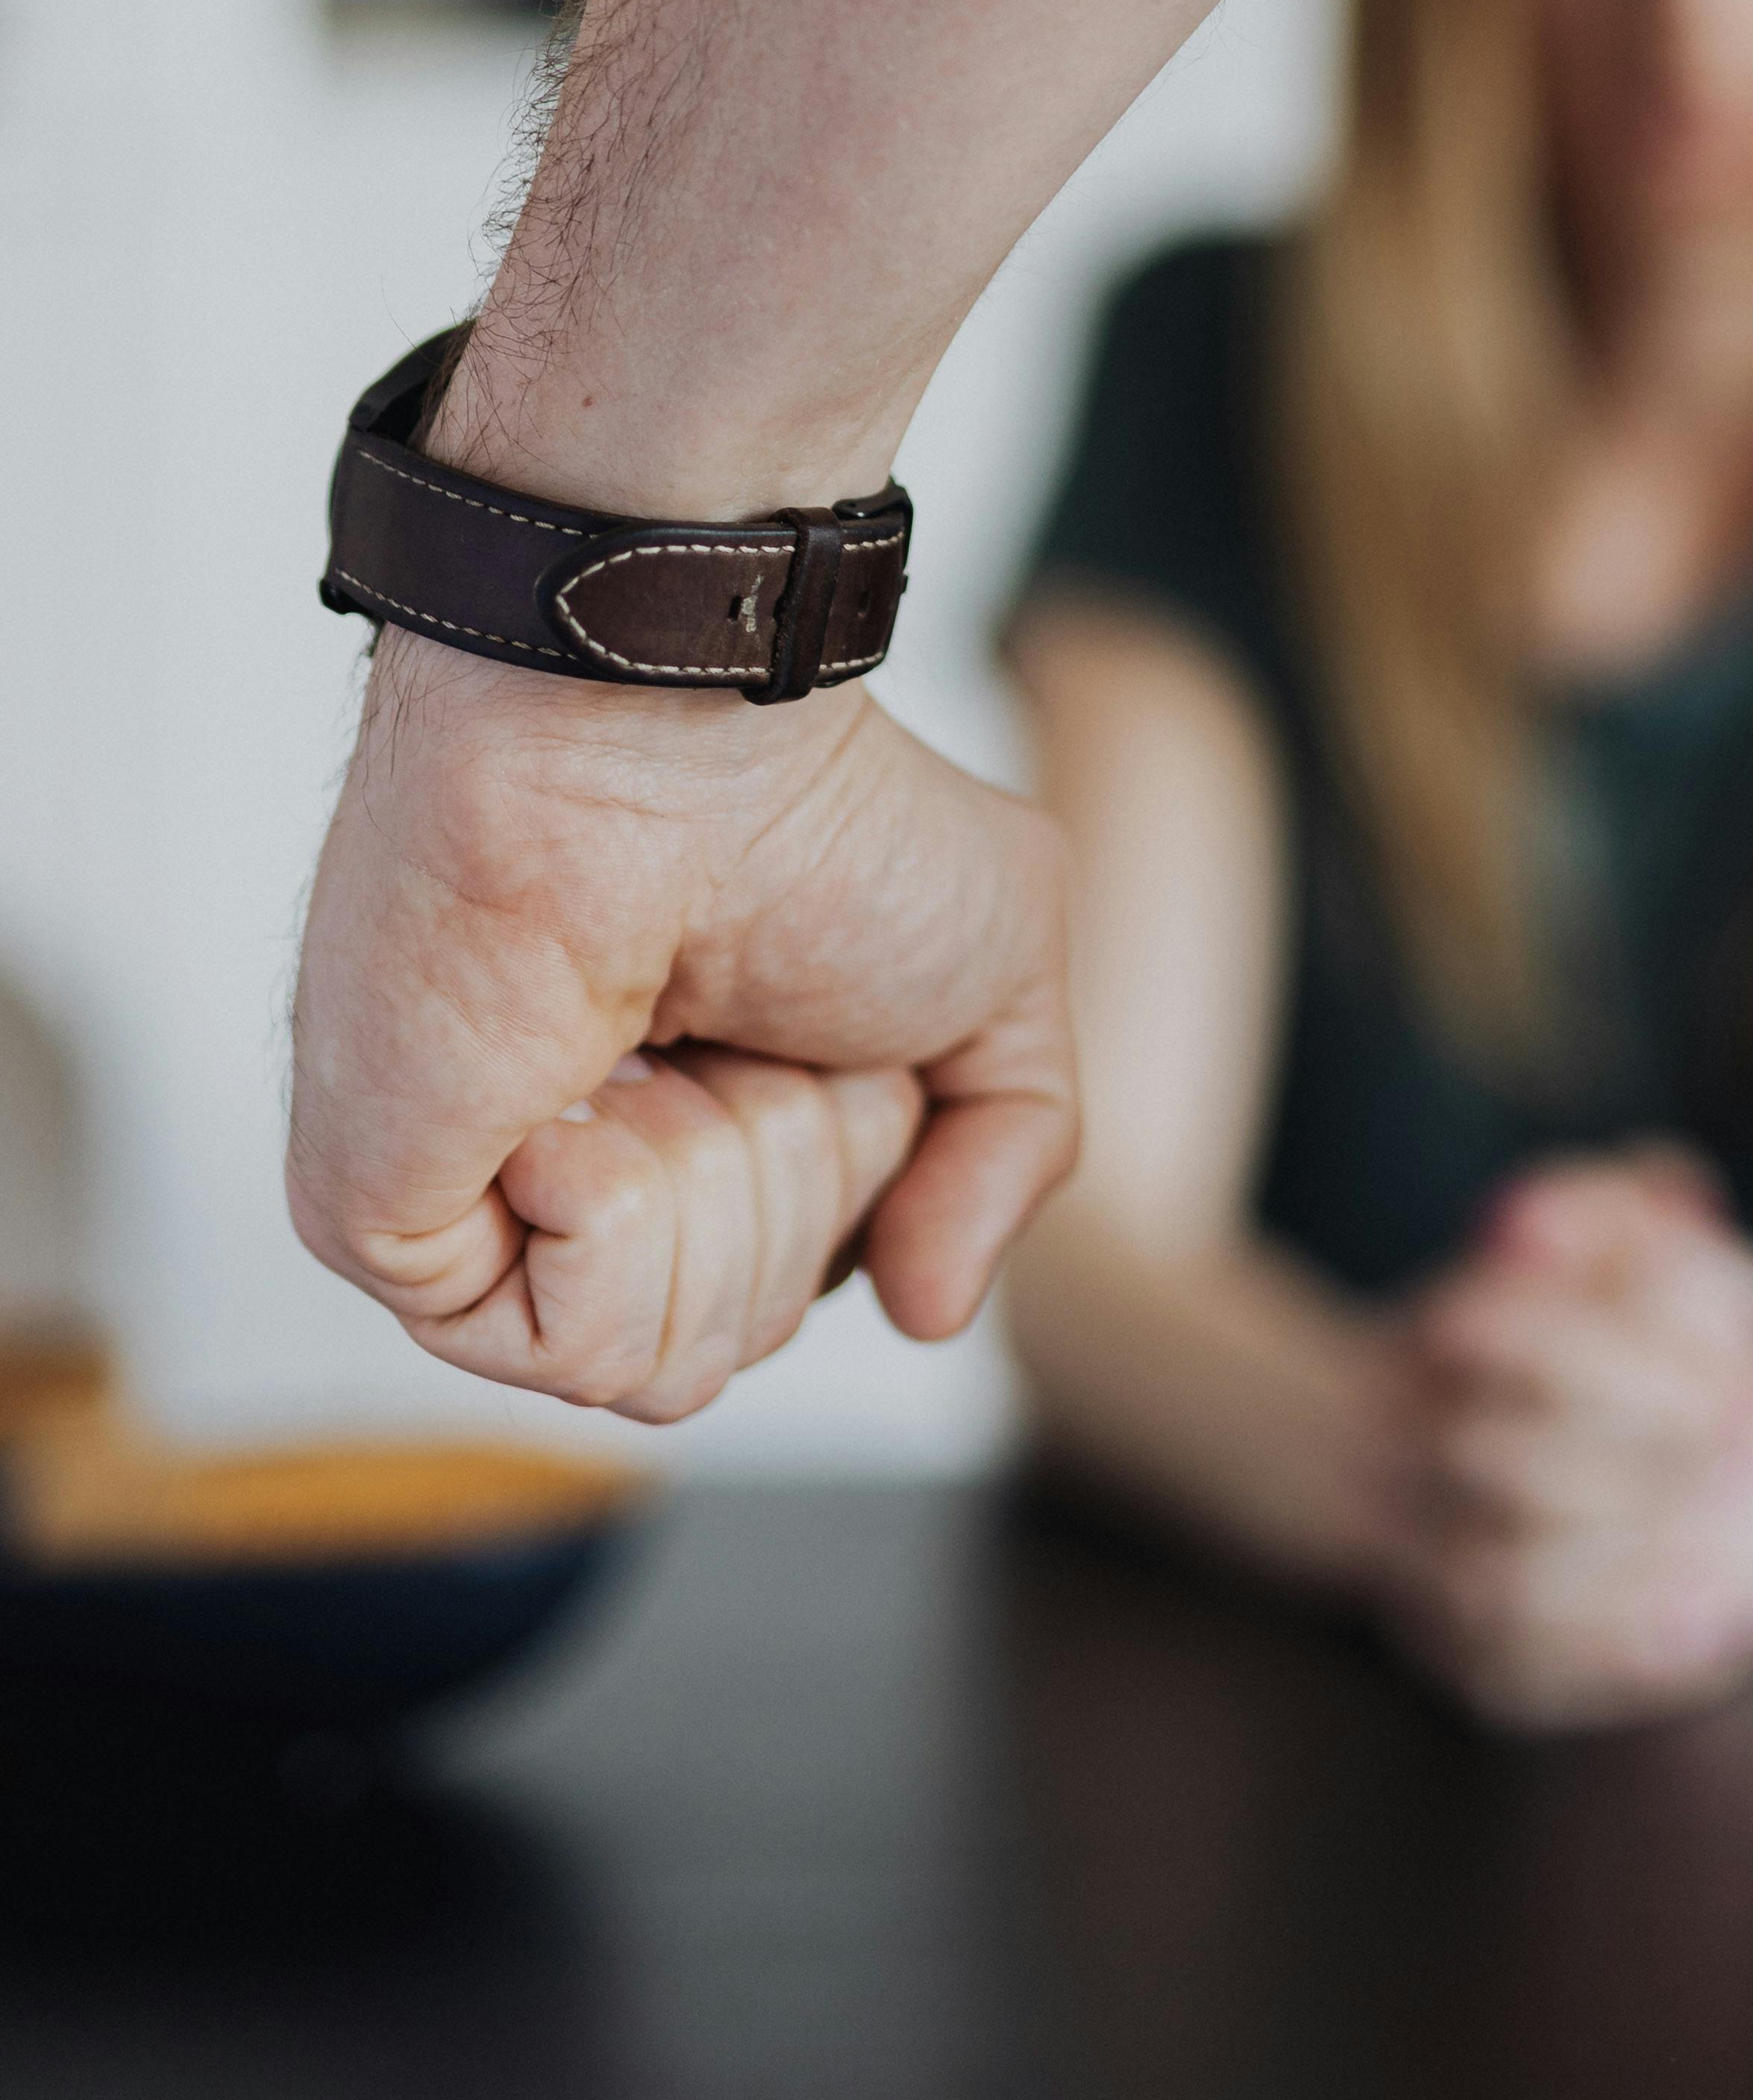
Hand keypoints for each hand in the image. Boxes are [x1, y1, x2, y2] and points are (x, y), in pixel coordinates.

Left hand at [289, 636, 1074, 1424]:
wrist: (663, 737)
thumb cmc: (817, 812)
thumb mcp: (1008, 975)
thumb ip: (1014, 1159)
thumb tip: (928, 1316)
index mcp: (701, 1112)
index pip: (800, 1286)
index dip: (856, 1175)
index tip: (825, 1023)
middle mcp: (584, 1165)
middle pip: (743, 1337)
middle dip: (793, 1184)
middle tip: (742, 1020)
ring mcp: (481, 1203)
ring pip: (663, 1361)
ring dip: (714, 1192)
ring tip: (657, 1042)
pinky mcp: (391, 1225)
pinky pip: (564, 1348)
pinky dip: (610, 1219)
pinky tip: (570, 1096)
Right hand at [1383, 1152, 1752, 1728]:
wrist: (1346, 1432)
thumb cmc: (1503, 1326)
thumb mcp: (1549, 1246)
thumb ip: (1614, 1209)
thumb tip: (1680, 1185)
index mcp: (1436, 1328)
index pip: (1541, 1344)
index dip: (1653, 1373)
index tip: (1752, 1388)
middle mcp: (1398, 1439)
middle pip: (1518, 1471)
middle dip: (1651, 1483)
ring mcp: (1393, 1543)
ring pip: (1499, 1582)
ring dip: (1624, 1583)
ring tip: (1736, 1572)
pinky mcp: (1416, 1629)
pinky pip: (1497, 1667)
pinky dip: (1597, 1662)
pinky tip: (1691, 1637)